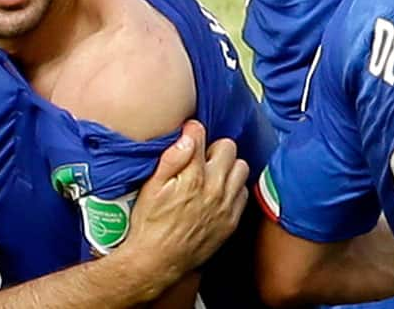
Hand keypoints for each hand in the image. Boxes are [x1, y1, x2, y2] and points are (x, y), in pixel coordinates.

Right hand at [125, 121, 248, 278]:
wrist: (157, 262)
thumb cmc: (149, 225)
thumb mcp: (151, 188)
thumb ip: (171, 158)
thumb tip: (188, 133)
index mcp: (193, 176)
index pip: (200, 135)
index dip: (192, 131)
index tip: (187, 135)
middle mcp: (214, 188)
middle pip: (228, 146)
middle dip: (214, 148)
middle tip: (200, 159)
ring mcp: (226, 205)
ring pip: (241, 167)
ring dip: (228, 166)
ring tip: (212, 175)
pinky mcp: (232, 220)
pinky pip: (243, 192)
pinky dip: (233, 188)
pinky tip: (218, 193)